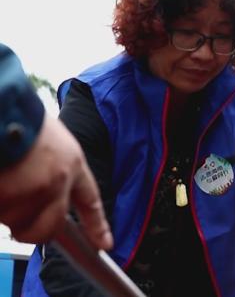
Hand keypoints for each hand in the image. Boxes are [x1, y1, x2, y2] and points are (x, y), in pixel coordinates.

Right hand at [0, 116, 112, 248]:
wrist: (4, 111)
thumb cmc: (20, 118)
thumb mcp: (48, 137)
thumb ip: (52, 166)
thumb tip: (39, 191)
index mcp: (71, 163)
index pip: (90, 200)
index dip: (97, 224)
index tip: (105, 244)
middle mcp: (58, 182)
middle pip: (51, 227)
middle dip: (32, 230)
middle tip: (15, 215)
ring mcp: (34, 192)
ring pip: (16, 221)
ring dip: (4, 208)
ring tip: (2, 176)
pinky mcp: (10, 199)